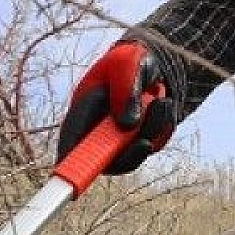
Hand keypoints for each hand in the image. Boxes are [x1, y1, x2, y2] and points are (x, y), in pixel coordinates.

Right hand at [57, 41, 174, 173]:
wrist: (157, 63)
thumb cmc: (133, 60)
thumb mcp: (128, 63)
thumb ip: (126, 89)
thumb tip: (128, 125)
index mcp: (84, 108)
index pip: (71, 138)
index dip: (70, 159)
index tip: (75, 174)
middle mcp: (97, 128)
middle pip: (102, 159)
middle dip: (126, 153)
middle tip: (144, 143)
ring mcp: (118, 138)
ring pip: (131, 153)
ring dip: (151, 131)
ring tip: (162, 101)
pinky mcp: (137, 140)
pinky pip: (151, 145)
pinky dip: (162, 128)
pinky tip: (164, 105)